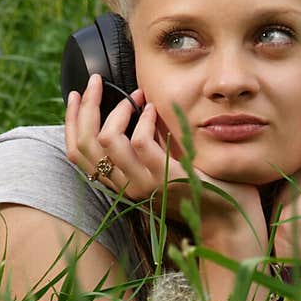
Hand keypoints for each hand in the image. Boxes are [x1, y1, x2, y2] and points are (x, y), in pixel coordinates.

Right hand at [65, 74, 267, 250]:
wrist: (228, 218)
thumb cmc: (199, 188)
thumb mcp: (160, 163)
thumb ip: (142, 144)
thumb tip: (130, 105)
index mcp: (119, 185)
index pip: (76, 154)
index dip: (72, 121)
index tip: (76, 94)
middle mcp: (124, 188)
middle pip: (86, 144)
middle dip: (87, 106)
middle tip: (97, 81)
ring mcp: (143, 185)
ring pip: (108, 140)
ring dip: (119, 109)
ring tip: (138, 95)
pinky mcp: (164, 178)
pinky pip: (141, 142)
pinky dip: (144, 119)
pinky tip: (154, 109)